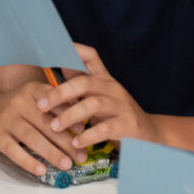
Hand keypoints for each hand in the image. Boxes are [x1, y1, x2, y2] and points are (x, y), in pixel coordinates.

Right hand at [0, 80, 88, 177]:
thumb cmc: (18, 109)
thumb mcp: (35, 100)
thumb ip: (56, 108)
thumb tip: (83, 125)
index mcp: (32, 90)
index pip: (53, 101)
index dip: (69, 114)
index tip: (83, 130)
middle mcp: (19, 102)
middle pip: (45, 123)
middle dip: (66, 141)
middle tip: (81, 156)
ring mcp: (6, 118)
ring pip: (32, 138)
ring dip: (51, 153)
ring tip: (66, 164)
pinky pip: (13, 151)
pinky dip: (28, 161)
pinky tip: (41, 170)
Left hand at [36, 44, 160, 149]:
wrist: (151, 135)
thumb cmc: (117, 116)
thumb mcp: (100, 98)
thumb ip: (82, 88)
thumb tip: (59, 67)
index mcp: (105, 80)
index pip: (91, 57)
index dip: (73, 51)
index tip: (53, 50)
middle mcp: (113, 88)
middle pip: (84, 83)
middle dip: (60, 93)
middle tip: (41, 105)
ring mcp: (122, 106)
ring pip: (93, 104)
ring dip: (70, 115)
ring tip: (55, 127)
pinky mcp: (128, 125)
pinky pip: (105, 128)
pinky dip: (88, 136)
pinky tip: (76, 142)